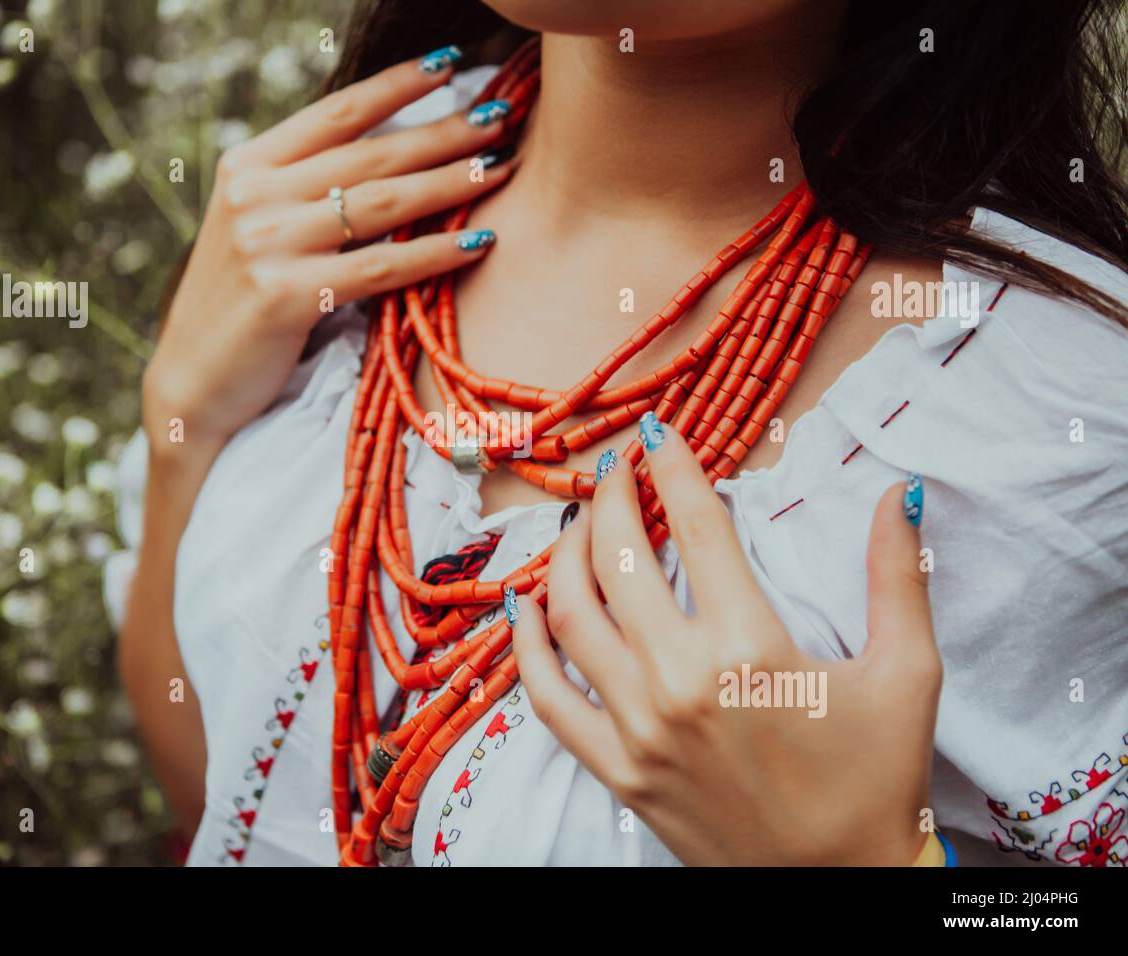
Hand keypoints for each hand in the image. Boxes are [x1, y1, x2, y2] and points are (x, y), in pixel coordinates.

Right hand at [143, 52, 514, 463]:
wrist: (193, 382)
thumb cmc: (240, 305)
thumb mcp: (258, 229)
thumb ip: (304, 189)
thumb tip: (389, 152)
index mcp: (247, 167)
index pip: (336, 112)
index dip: (397, 85)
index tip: (451, 64)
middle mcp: (254, 196)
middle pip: (370, 153)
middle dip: (443, 132)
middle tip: (500, 117)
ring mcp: (267, 243)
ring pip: (382, 203)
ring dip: (450, 182)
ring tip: (500, 167)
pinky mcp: (287, 295)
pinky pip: (382, 267)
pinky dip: (437, 252)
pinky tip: (480, 241)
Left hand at [511, 422, 942, 864]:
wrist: (839, 887)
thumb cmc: (876, 779)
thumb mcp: (908, 675)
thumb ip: (895, 578)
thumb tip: (896, 493)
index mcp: (749, 646)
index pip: (696, 523)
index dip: (674, 465)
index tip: (659, 434)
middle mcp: (679, 679)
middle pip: (619, 557)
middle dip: (610, 497)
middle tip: (617, 470)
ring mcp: (638, 727)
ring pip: (571, 616)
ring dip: (565, 556)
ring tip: (578, 525)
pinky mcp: (616, 769)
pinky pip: (547, 699)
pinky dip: (526, 647)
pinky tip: (525, 608)